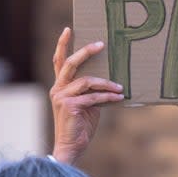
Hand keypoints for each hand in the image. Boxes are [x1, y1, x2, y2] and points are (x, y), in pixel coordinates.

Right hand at [50, 27, 124, 163]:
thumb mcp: (86, 104)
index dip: (63, 44)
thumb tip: (109, 81)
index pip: (59, 61)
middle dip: (85, 51)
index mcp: (60, 86)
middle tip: (101, 44)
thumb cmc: (80, 126)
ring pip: (86, 81)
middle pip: (70, 63)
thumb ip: (91, 91)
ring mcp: (62, 97)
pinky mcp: (70, 106)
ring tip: (119, 86)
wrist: (71, 147)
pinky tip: (118, 97)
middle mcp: (58, 89)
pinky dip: (107, 96)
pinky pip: (92, 97)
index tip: (68, 29)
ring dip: (106, 83)